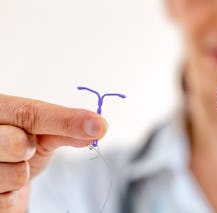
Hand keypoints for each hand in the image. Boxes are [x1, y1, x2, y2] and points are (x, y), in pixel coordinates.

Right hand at [0, 94, 107, 211]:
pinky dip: (14, 194)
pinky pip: (8, 199)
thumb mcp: (42, 132)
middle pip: (18, 144)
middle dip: (30, 149)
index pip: (30, 113)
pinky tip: (5, 184)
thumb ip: (66, 127)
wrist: (1, 175)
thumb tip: (98, 127)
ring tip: (12, 166)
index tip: (98, 126)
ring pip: (17, 174)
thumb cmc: (21, 146)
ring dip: (23, 174)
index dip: (66, 121)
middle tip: (25, 148)